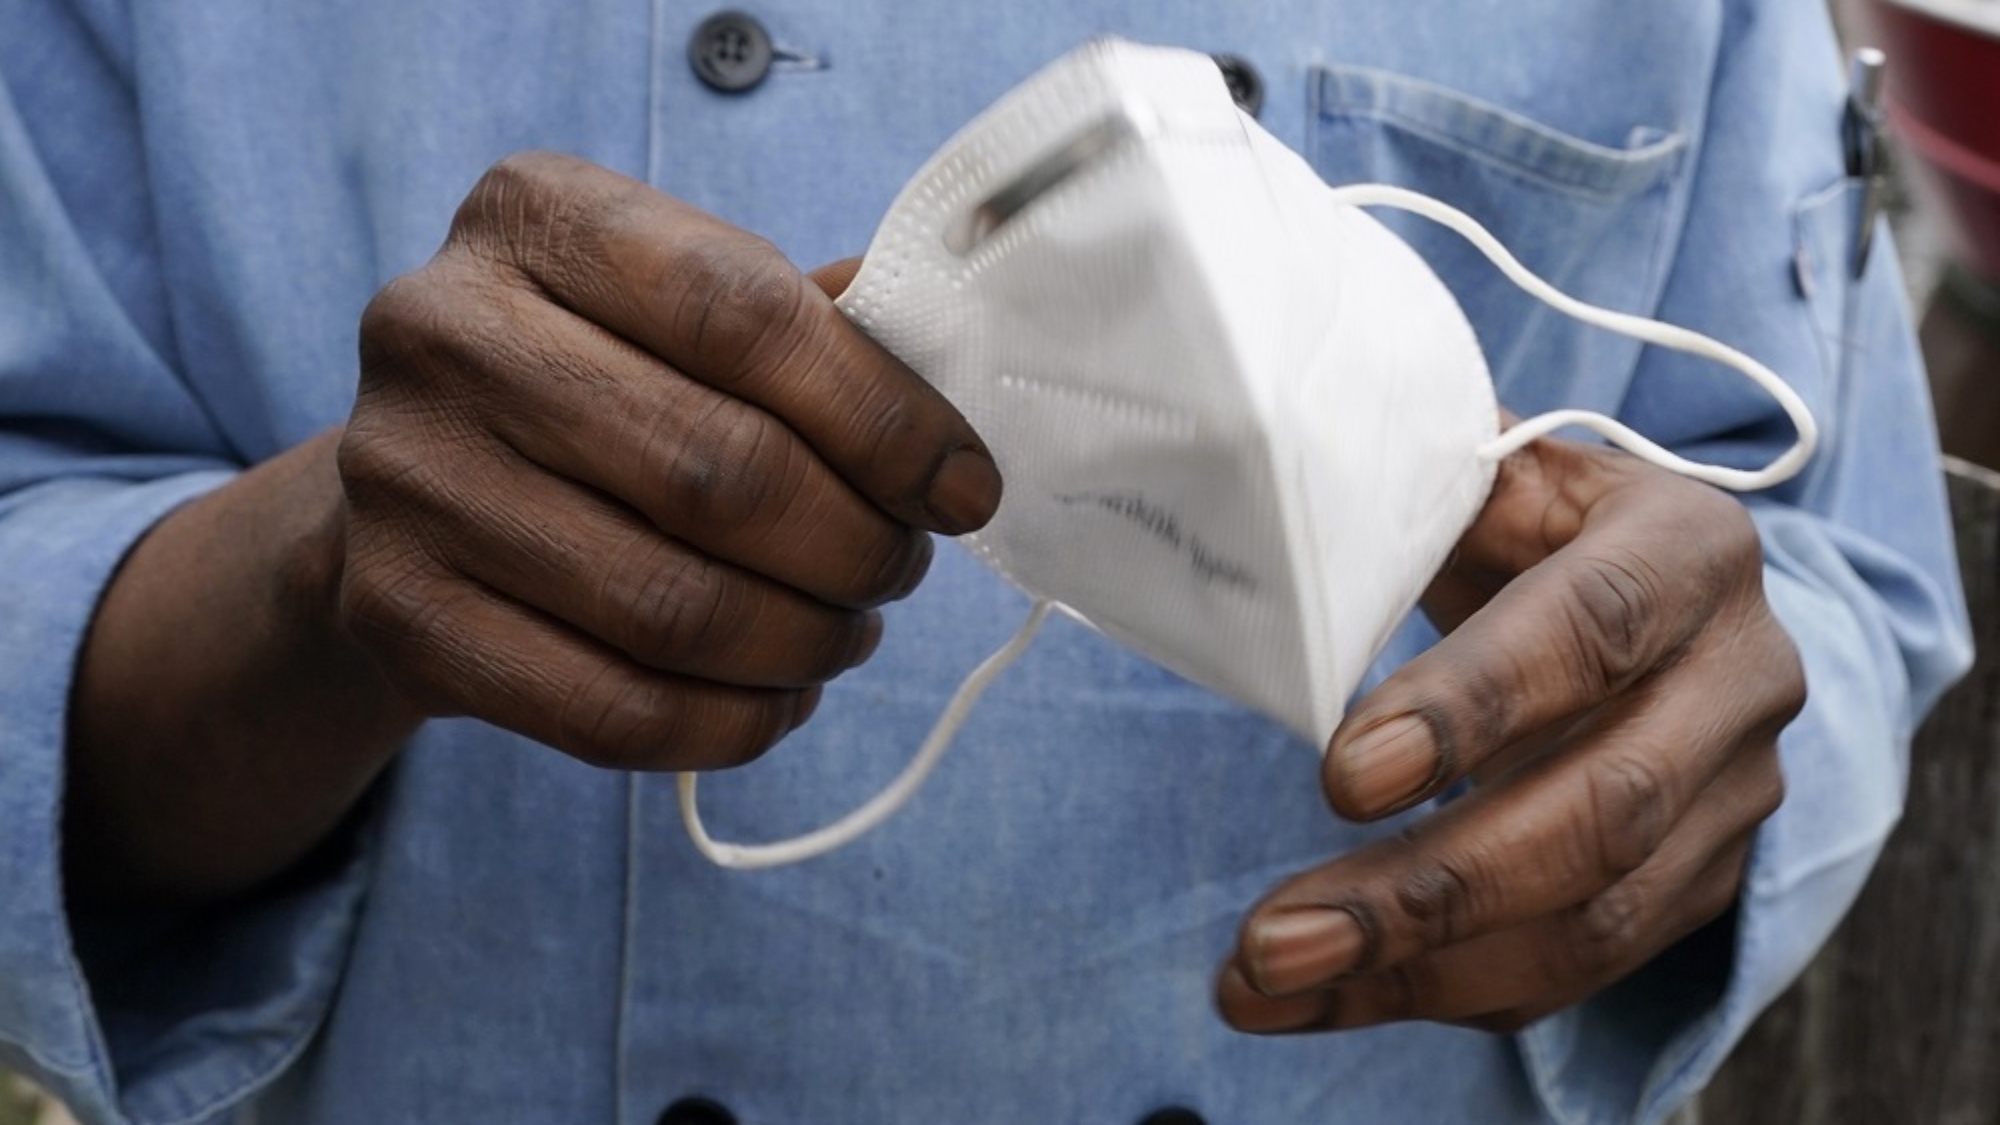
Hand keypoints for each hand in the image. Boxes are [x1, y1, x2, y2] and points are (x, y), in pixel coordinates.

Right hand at [339, 152, 998, 769]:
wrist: (412, 480)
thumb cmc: (591, 376)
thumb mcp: (675, 306)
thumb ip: (804, 329)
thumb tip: (947, 383)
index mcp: (537, 215)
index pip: (745, 315)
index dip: (885, 419)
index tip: (965, 488)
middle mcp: (442, 331)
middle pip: (720, 473)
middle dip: (857, 545)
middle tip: (901, 569)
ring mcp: (404, 477)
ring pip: (675, 609)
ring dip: (806, 642)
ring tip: (847, 632)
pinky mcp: (398, 614)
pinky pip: (612, 710)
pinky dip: (732, 723)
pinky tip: (779, 699)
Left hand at [1216, 434, 1801, 1032]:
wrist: (1651, 593)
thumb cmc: (1534, 527)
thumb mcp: (1492, 477)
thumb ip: (1415, 491)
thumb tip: (1291, 507)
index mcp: (1687, 547)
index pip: (1590, 628)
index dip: (1470, 707)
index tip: (1340, 780)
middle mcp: (1740, 676)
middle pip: (1603, 810)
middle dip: (1430, 888)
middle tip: (1276, 936)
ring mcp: (1736, 794)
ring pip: (1593, 918)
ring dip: (1418, 968)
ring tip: (1266, 983)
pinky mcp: (1705, 881)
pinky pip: (1581, 965)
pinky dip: (1447, 991)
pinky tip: (1332, 996)